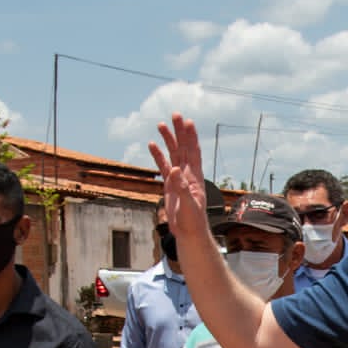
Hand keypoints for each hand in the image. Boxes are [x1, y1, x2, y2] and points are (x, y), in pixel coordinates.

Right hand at [149, 114, 208, 241]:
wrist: (189, 232)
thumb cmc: (193, 221)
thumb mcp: (189, 205)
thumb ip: (182, 188)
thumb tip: (176, 170)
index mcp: (195, 177)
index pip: (193, 152)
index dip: (191, 137)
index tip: (187, 122)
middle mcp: (188, 174)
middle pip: (183, 148)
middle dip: (179, 131)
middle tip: (175, 114)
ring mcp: (179, 178)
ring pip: (173, 154)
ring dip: (169, 139)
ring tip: (161, 125)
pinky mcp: (170, 185)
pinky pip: (163, 166)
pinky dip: (158, 155)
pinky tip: (152, 144)